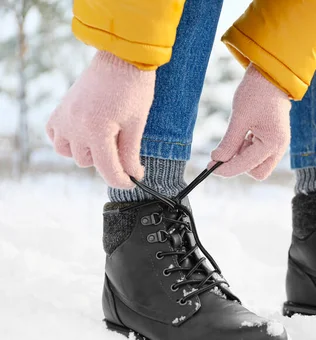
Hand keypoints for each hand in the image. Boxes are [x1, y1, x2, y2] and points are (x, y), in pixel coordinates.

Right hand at [46, 51, 155, 188]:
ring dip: (86, 152)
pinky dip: (67, 140)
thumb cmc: (133, 89)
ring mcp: (65, 117)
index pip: (107, 169)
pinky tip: (84, 135)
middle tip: (122, 148)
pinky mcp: (60, 110)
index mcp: (97, 130)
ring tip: (104, 140)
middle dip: (106, 161)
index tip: (132, 181)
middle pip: (88, 162)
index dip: (122, 180)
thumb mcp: (136, 124)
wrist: (121, 59)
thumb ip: (130, 153)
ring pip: (69, 153)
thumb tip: (132, 175)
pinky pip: (56, 136)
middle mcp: (75, 126)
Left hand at [210, 64, 290, 179]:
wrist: (271, 76)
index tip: (209, 166)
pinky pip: (260, 154)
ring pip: (258, 164)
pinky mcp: (275, 140)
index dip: (225, 168)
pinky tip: (245, 133)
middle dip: (240, 165)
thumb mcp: (239, 118)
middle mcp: (279, 148)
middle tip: (226, 150)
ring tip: (237, 134)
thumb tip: (216, 160)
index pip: (245, 166)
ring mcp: (279, 144)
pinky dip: (249, 149)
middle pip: (257, 172)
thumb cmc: (256, 93)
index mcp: (272, 143)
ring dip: (243, 156)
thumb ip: (229, 143)